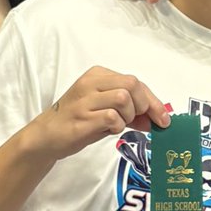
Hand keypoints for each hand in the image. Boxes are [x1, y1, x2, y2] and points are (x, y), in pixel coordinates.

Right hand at [25, 66, 168, 162]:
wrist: (47, 136)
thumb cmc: (78, 121)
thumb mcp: (105, 111)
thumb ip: (129, 111)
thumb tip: (156, 118)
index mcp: (97, 75)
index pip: (134, 81)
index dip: (153, 101)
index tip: (163, 118)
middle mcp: (91, 83)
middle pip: (132, 85)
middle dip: (144, 106)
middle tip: (140, 121)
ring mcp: (85, 100)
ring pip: (123, 98)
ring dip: (128, 116)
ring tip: (118, 125)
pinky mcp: (82, 118)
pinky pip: (112, 117)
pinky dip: (117, 126)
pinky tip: (109, 130)